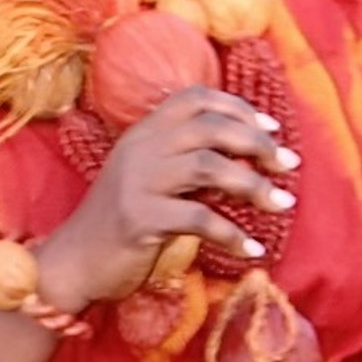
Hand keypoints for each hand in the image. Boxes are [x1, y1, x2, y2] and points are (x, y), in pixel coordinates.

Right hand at [35, 89, 298, 313]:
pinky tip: (253, 250)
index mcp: (143, 132)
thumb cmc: (119, 225)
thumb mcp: (149, 181)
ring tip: (282, 204)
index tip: (272, 130)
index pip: (196, 99)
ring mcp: (138, 182)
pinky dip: (233, 235)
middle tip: (289, 166)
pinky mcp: (140, 219)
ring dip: (254, 186)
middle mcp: (140, 148)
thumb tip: (245, 157)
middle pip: (211, 128)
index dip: (238, 108)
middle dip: (257, 144)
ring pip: (210, 167)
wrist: (73, 262)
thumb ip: (184, 162)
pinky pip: (199, 219)